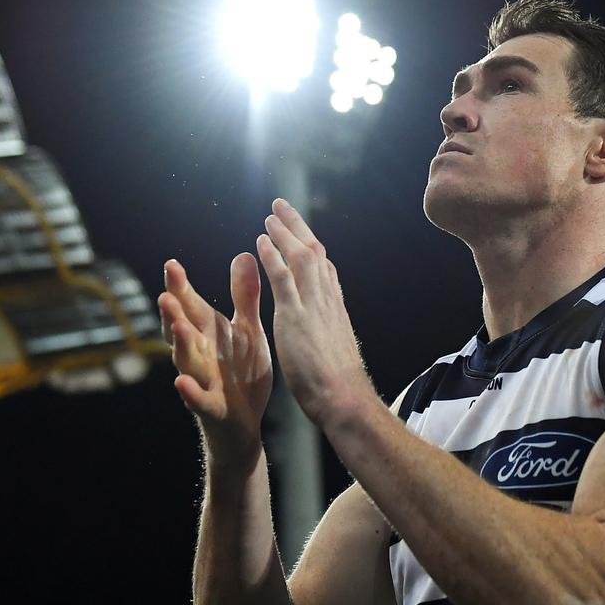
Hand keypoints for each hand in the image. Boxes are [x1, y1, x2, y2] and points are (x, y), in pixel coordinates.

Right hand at [159, 255, 272, 465]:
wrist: (245, 425)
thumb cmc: (241, 373)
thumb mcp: (247, 331)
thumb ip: (244, 297)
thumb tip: (245, 254)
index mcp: (207, 335)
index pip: (189, 307)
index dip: (180, 288)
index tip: (172, 264)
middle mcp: (199, 354)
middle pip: (180, 330)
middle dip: (172, 312)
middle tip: (166, 292)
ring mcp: (202, 381)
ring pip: (186, 361)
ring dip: (179, 344)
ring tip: (177, 327)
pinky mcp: (210, 408)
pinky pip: (197, 400)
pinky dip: (189, 392)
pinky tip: (181, 382)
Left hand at [255, 198, 375, 429]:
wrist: (343, 397)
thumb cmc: (339, 384)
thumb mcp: (336, 349)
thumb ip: (329, 332)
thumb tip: (331, 329)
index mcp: (334, 309)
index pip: (324, 269)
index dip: (311, 248)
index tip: (302, 234)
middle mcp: (327, 300)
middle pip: (314, 253)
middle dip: (298, 228)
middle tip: (282, 207)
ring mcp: (313, 305)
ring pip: (300, 257)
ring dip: (285, 233)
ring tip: (270, 214)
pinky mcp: (295, 316)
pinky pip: (283, 277)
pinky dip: (273, 255)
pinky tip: (261, 240)